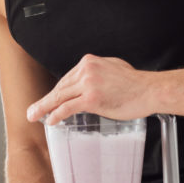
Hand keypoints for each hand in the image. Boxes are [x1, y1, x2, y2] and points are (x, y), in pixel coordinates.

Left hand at [26, 55, 154, 123]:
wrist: (150, 90)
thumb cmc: (135, 84)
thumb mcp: (113, 67)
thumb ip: (97, 72)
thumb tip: (87, 80)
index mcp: (89, 62)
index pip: (67, 79)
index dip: (56, 92)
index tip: (48, 100)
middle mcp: (86, 70)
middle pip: (60, 87)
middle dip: (45, 100)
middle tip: (33, 110)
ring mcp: (88, 84)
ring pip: (60, 97)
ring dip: (44, 108)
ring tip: (34, 116)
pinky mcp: (91, 98)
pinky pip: (67, 107)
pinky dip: (56, 114)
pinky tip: (50, 120)